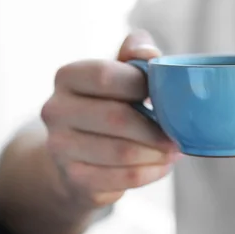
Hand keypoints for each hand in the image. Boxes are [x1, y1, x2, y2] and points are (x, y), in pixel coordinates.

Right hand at [41, 30, 179, 206]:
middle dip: (155, 127)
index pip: (106, 76)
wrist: (74, 155)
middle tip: (179, 133)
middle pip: (116, 117)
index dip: (141, 85)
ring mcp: (60, 147)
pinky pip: (123, 178)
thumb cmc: (107, 105)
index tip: (164, 95)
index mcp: (67, 77)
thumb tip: (149, 55)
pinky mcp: (74, 179)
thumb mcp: (118, 73)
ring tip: (173, 149)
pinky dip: (151, 172)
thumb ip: (135, 54)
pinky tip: (161, 165)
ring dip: (157, 153)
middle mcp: (55, 110)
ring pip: (122, 152)